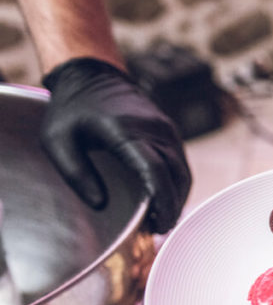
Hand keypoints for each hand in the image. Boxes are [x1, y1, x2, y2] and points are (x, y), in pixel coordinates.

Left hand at [41, 57, 191, 233]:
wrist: (92, 75)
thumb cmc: (71, 109)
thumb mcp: (56, 140)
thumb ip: (75, 173)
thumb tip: (100, 205)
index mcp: (125, 131)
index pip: (155, 170)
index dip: (161, 201)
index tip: (158, 224)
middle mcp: (154, 130)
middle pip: (176, 176)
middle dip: (172, 206)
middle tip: (159, 229)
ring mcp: (166, 130)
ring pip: (183, 172)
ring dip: (177, 198)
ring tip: (162, 218)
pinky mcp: (170, 132)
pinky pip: (181, 164)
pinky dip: (176, 185)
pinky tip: (164, 198)